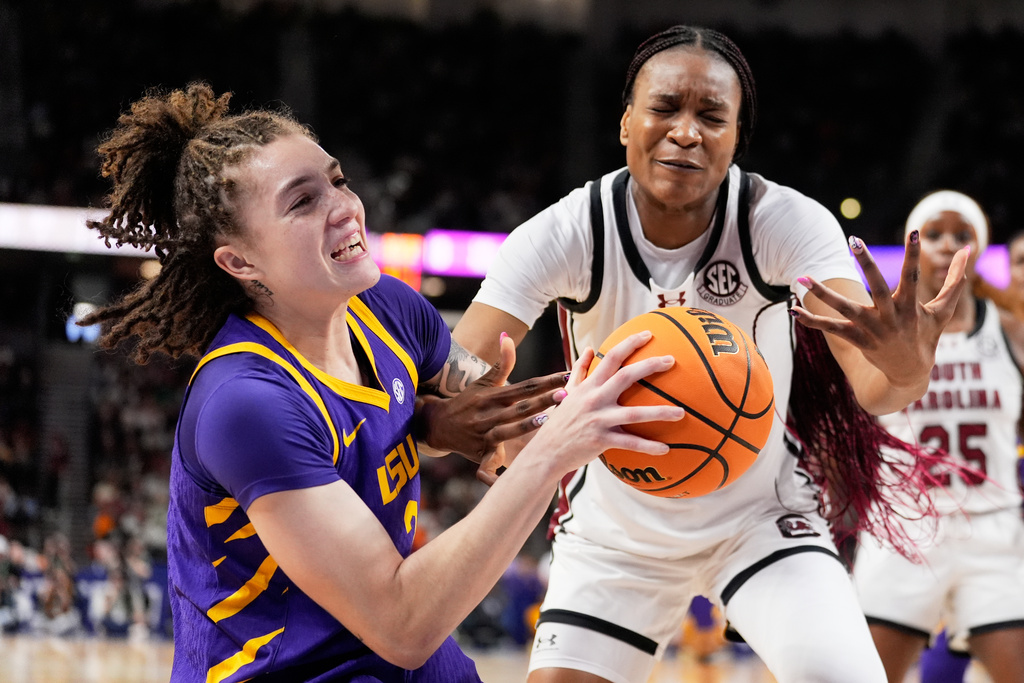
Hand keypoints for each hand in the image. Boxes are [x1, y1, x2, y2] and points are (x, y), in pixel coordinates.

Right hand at [416, 334, 568, 482]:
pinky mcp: (479, 452)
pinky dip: (498, 470)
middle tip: (566, 394)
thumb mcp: (484, 383)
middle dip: (543, 400)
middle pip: (520, 406)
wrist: (437, 425)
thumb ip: (502, 364)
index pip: (525, 386)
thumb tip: (507, 336)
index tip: (566, 375)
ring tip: (549, 421)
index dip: (546, 381)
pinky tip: (517, 470)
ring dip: (527, 426)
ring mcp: (484, 433)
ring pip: (507, 430)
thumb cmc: (468, 402)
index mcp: (493, 396)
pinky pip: (490, 462)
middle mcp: (488, 413)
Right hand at [525, 331, 685, 473]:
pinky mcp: (601, 441)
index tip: (648, 334)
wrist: (547, 451)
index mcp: (589, 386)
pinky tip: (666, 449)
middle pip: (625, 377)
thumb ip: (580, 370)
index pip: (611, 357)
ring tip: (681, 413)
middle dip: (650, 366)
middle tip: (671, 360)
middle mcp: (595, 399)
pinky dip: (648, 446)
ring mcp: (599, 420)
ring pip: (634, 413)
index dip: (629, 343)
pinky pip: (629, 443)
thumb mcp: (569, 392)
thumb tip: (588, 348)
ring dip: (660, 412)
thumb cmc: (561, 421)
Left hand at [790, 232, 968, 392]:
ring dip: (823, 293)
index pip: (913, 275)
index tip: (914, 231)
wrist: (910, 373)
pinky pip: (830, 329)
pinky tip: (793, 310)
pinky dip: (811, 321)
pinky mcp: (857, 340)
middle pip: (876, 286)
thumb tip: (969, 251)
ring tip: (804, 277)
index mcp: (910, 306)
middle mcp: (889, 316)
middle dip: (867, 262)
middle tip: (854, 239)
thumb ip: (955, 280)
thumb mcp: (944, 310)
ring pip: (845, 308)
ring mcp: (871, 329)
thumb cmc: (927, 336)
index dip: (914, 254)